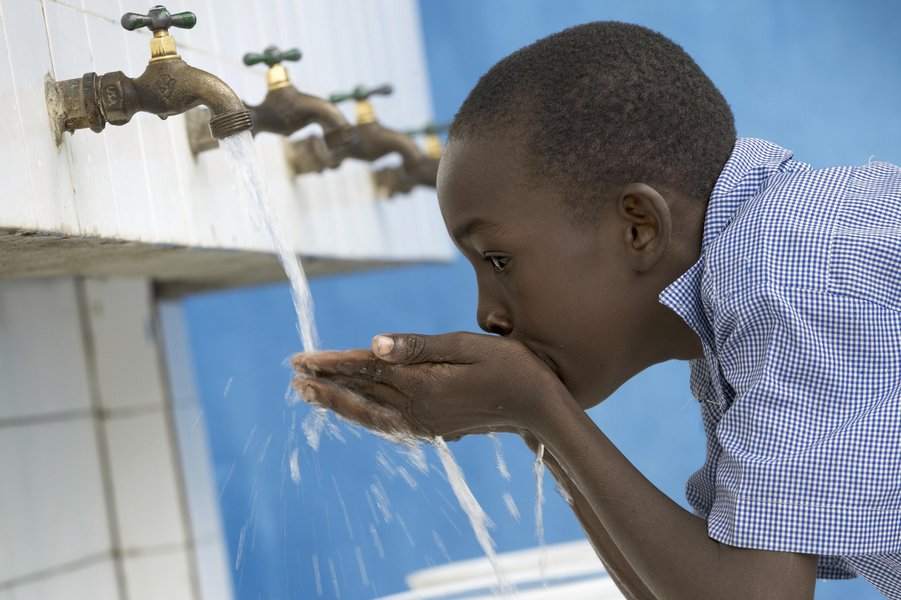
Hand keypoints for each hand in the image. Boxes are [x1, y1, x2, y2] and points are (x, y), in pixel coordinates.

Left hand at [291, 332, 568, 439]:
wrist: (539, 409)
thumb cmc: (510, 367)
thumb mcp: (467, 346)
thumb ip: (418, 346)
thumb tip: (373, 344)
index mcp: (422, 384)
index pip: (365, 370)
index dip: (331, 363)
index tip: (300, 358)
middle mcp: (418, 409)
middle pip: (361, 395)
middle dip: (325, 386)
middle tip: (292, 378)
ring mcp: (426, 423)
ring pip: (370, 415)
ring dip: (338, 404)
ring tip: (311, 396)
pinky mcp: (435, 429)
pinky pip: (388, 425)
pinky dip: (364, 417)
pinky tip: (356, 412)